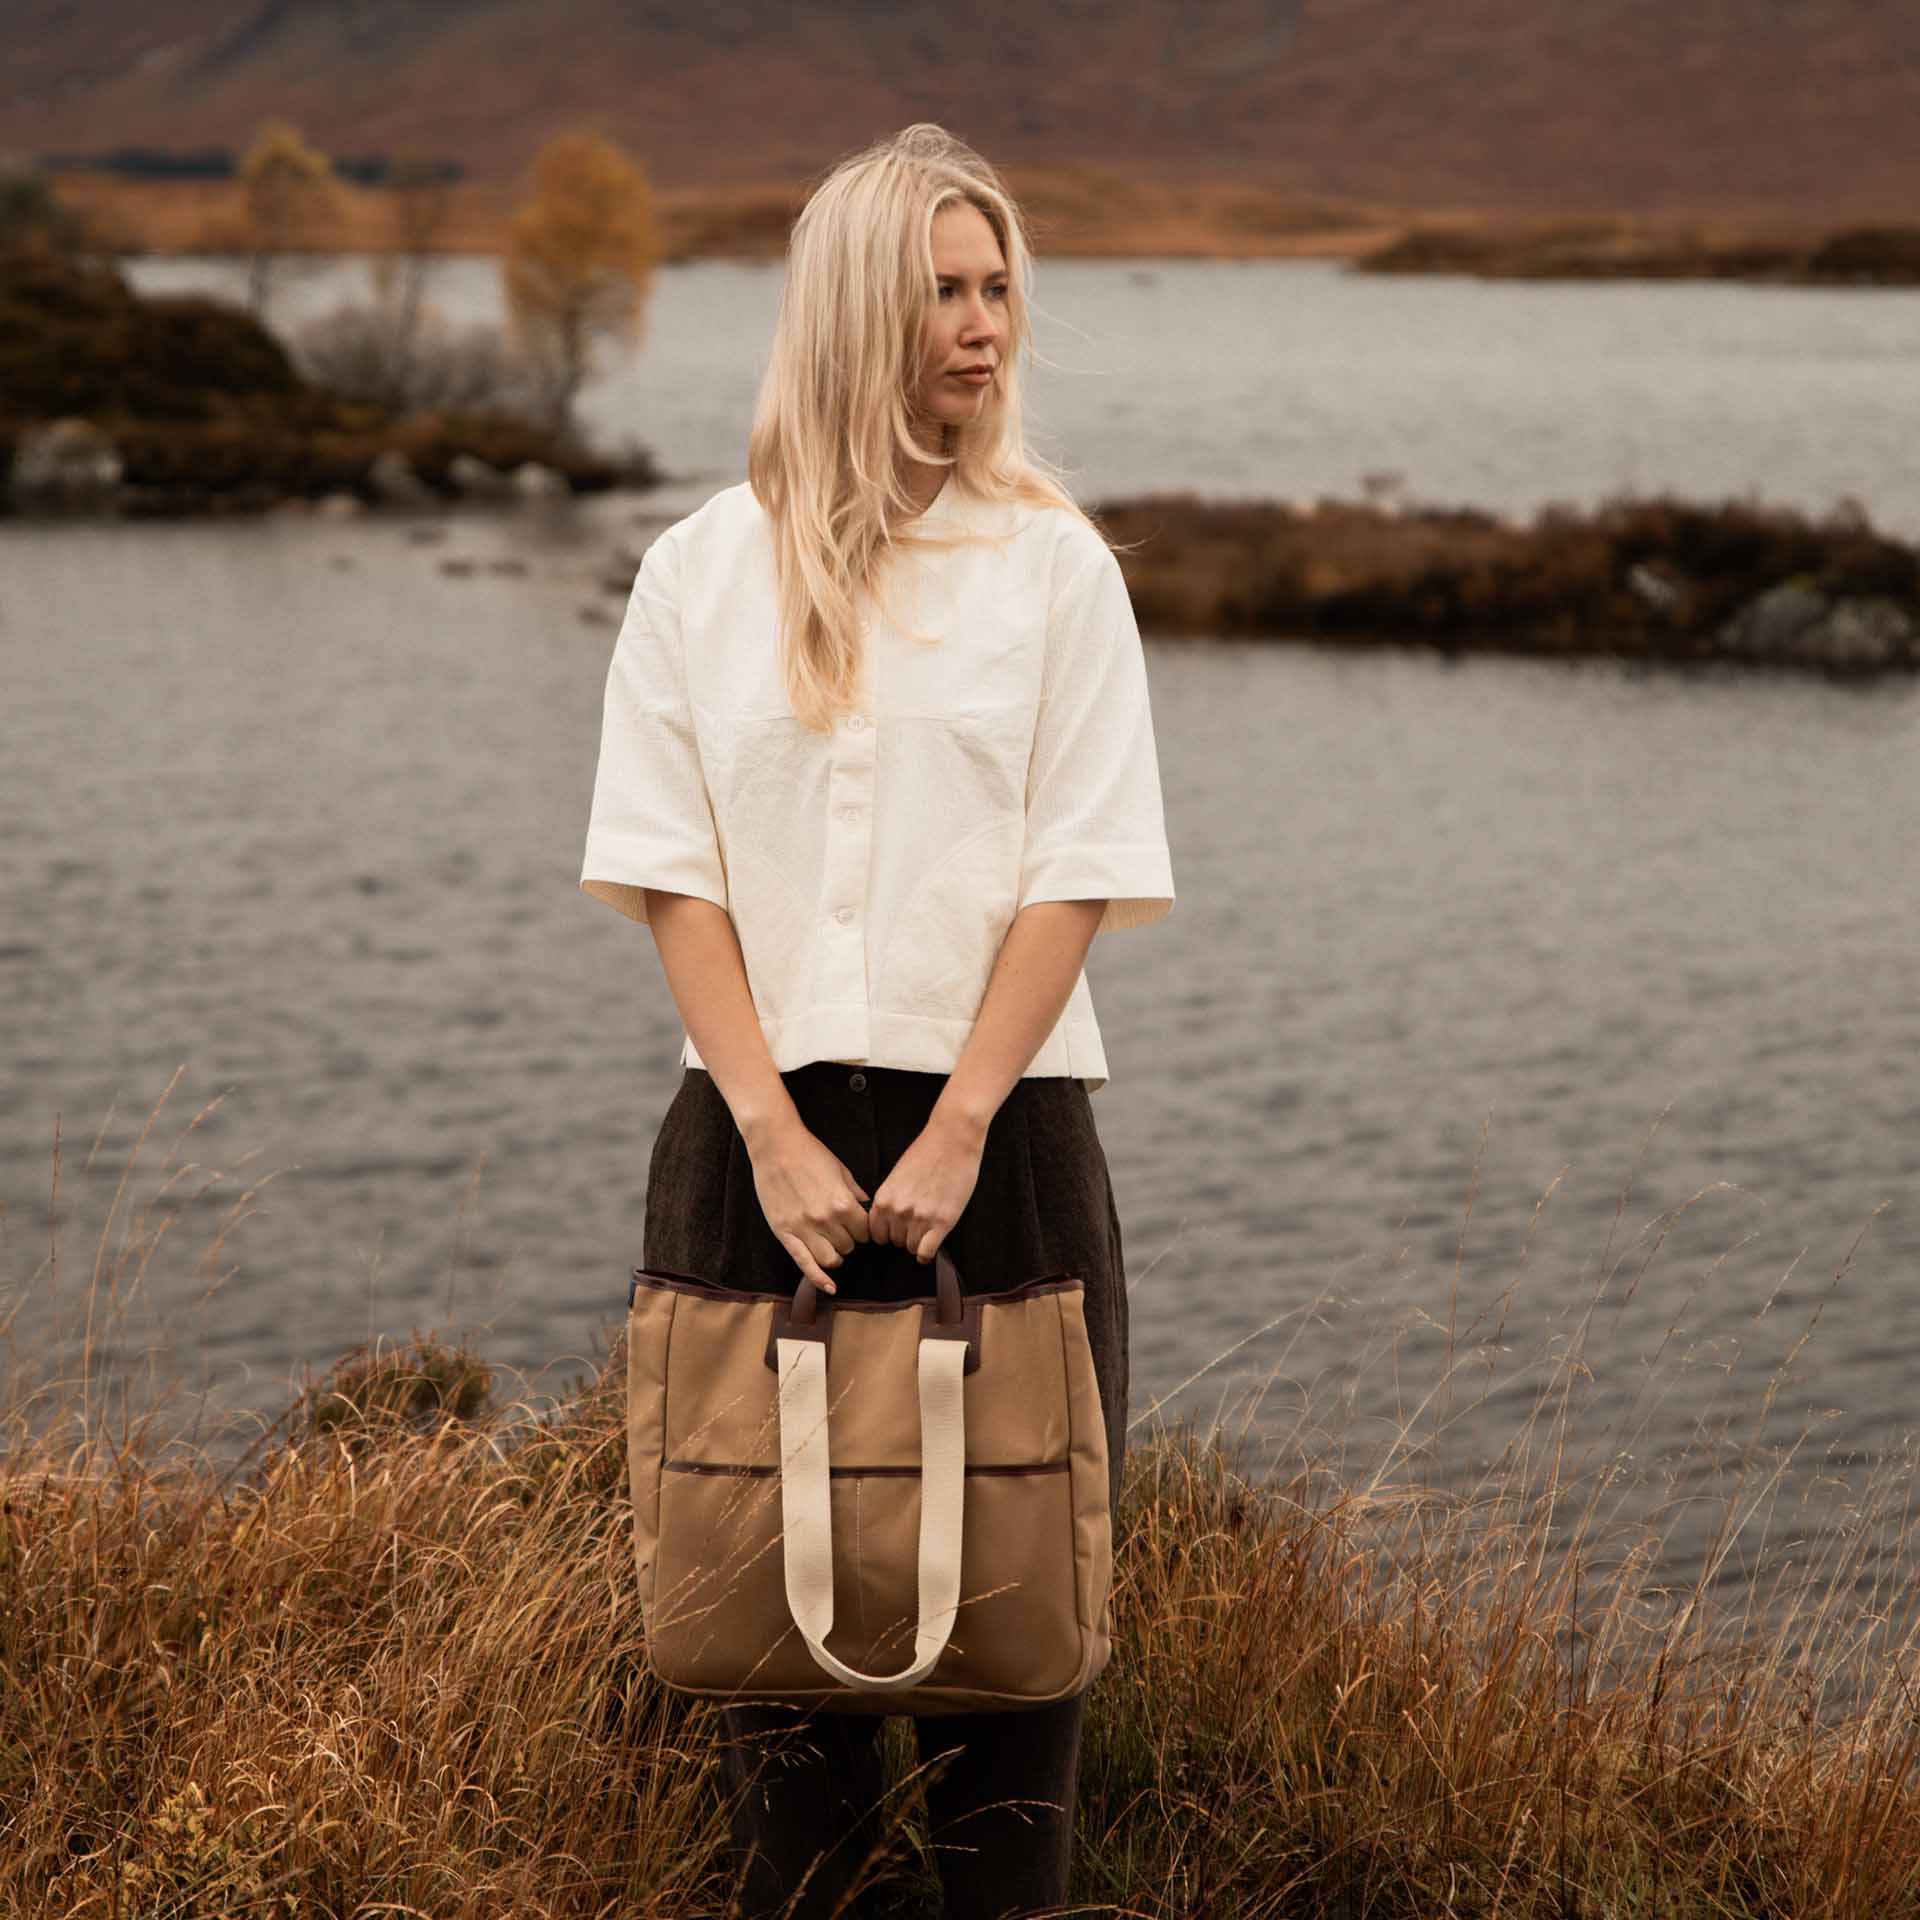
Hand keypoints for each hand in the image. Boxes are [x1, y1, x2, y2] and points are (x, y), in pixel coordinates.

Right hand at [747, 1124, 870, 1293]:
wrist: (776, 1145)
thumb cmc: (810, 1153)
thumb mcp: (841, 1170)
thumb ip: (856, 1194)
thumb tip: (868, 1208)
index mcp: (843, 1204)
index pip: (865, 1233)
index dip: (864, 1230)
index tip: (859, 1225)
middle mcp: (825, 1220)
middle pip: (849, 1247)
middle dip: (849, 1240)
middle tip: (843, 1229)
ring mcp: (803, 1228)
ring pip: (830, 1260)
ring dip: (835, 1254)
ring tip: (832, 1243)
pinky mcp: (784, 1232)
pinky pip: (804, 1264)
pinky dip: (818, 1279)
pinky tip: (830, 1288)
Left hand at [866, 1111, 986, 1264]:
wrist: (952, 1140)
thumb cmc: (927, 1152)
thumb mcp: (897, 1175)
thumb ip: (890, 1199)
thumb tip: (889, 1219)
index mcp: (884, 1198)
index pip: (876, 1233)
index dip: (887, 1232)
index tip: (896, 1230)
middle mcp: (897, 1211)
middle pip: (894, 1241)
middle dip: (904, 1235)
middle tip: (917, 1224)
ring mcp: (919, 1218)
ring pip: (911, 1248)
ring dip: (918, 1242)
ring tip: (928, 1229)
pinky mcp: (941, 1223)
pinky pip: (926, 1253)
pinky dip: (927, 1254)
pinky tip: (932, 1244)